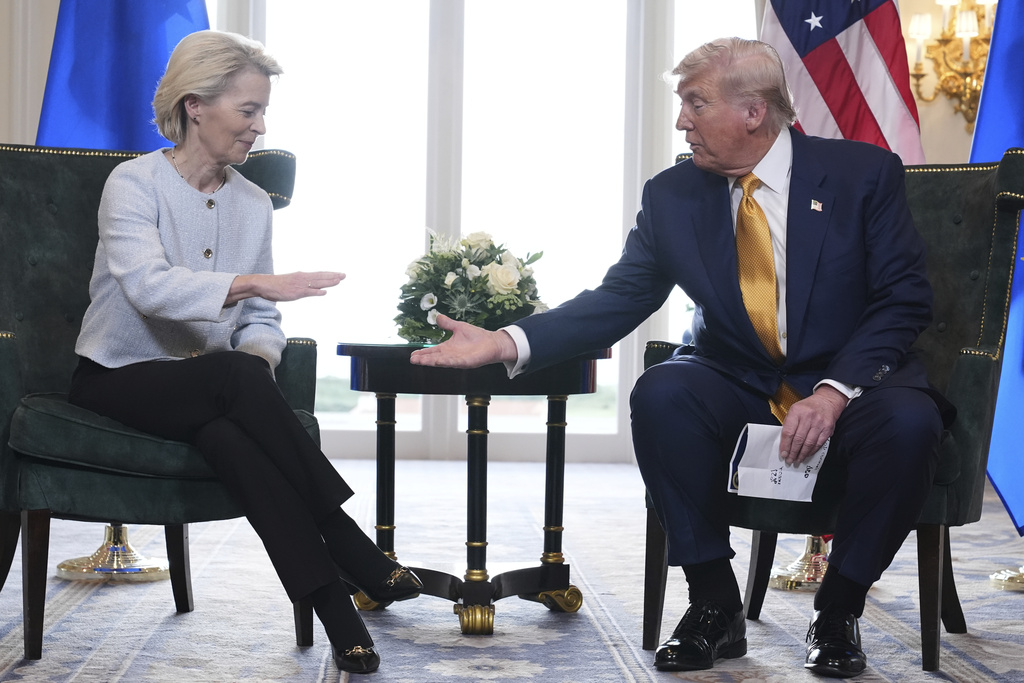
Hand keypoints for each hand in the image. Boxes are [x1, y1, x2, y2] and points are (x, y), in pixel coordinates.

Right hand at [228, 271, 343, 303]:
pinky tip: (324, 292)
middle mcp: (302, 278)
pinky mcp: (295, 292)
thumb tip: (314, 289)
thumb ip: (303, 285)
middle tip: (344, 275)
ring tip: (339, 280)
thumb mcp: (292, 282)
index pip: (319, 274)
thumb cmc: (277, 285)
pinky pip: (308, 292)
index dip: (330, 274)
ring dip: (328, 282)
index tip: (339, 274)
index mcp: (302, 276)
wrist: (264, 284)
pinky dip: (316, 292)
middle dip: (333, 276)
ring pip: (317, 283)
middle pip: (321, 277)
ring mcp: (299, 285)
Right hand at [409, 314, 517, 368]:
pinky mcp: (466, 362)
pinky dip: (446, 362)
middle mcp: (451, 355)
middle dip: (424, 359)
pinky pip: (454, 362)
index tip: (413, 354)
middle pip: (434, 358)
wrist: (492, 342)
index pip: (432, 351)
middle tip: (413, 359)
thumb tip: (438, 316)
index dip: (423, 352)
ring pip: (442, 361)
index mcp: (448, 348)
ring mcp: (458, 359)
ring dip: (431, 361)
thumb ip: (448, 324)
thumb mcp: (459, 327)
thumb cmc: (477, 337)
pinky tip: (438, 362)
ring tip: (420, 361)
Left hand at [779, 385, 847, 464]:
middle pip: (798, 439)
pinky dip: (812, 451)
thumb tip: (785, 442)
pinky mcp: (827, 429)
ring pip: (809, 443)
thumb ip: (789, 424)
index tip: (783, 453)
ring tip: (798, 459)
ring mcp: (819, 423)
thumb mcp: (795, 410)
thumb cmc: (808, 407)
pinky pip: (818, 443)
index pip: (788, 432)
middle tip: (790, 459)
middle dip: (793, 452)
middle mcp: (808, 417)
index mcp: (797, 411)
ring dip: (802, 454)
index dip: (785, 445)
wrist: (826, 401)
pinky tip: (807, 454)